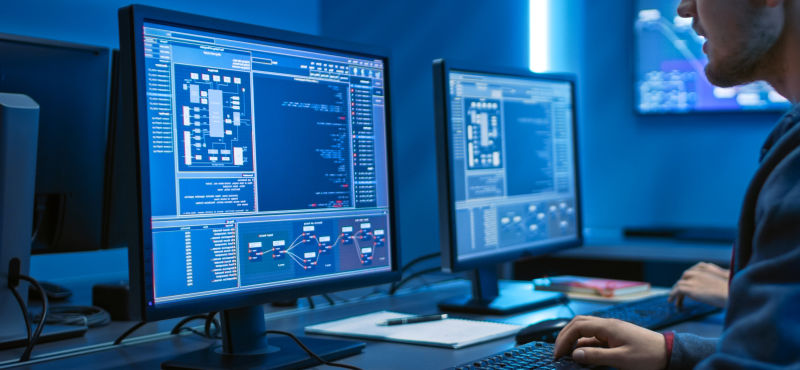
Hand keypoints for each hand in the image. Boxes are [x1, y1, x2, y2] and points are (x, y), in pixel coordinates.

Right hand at [553, 316, 667, 369]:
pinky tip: (584, 356)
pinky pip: (595, 338)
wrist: (669, 353)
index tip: (558, 354)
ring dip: (574, 340)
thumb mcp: (621, 359)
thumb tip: (575, 354)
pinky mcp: (616, 337)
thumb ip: (597, 356)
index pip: (577, 326)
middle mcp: (608, 325)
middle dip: (565, 336)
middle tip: (558, 352)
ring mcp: (612, 330)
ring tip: (568, 355)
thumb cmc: (648, 356)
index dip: (564, 339)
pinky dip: (585, 345)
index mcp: (607, 327)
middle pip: (578, 324)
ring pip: (586, 330)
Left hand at [668, 262, 728, 307]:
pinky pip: (678, 290)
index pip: (693, 270)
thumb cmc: (733, 290)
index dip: (688, 278)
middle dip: (681, 284)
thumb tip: (714, 288)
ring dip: (675, 292)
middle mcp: (698, 273)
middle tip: (679, 293)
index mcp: (707, 269)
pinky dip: (673, 295)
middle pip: (685, 276)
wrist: (732, 293)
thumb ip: (716, 281)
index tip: (687, 284)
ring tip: (673, 300)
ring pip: (679, 284)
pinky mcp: (691, 289)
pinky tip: (672, 301)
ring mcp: (694, 280)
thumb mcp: (725, 281)